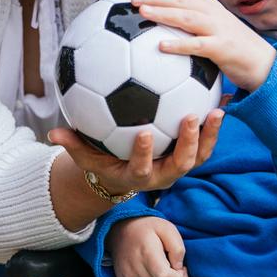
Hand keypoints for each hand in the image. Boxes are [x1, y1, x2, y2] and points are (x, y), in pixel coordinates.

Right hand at [49, 110, 222, 196]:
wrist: (124, 178)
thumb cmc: (104, 163)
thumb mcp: (87, 158)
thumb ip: (73, 145)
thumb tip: (53, 134)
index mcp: (139, 176)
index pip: (142, 167)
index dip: (144, 152)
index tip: (144, 132)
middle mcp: (163, 174)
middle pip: (182, 163)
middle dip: (188, 142)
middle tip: (191, 117)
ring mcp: (179, 167)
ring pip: (201, 155)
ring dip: (211, 134)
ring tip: (218, 109)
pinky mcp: (191, 156)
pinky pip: (207, 142)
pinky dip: (215, 125)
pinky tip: (224, 98)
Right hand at [107, 217, 188, 276]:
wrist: (120, 230)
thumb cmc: (147, 228)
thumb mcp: (167, 228)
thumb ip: (178, 248)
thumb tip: (179, 268)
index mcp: (146, 252)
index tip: (182, 268)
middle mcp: (134, 268)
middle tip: (178, 271)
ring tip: (167, 272)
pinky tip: (157, 275)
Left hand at [133, 0, 276, 92]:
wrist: (265, 64)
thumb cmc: (236, 48)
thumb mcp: (218, 30)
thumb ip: (199, 25)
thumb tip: (172, 25)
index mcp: (212, 8)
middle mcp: (215, 14)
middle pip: (182, 0)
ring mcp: (219, 29)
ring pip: (187, 17)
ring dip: (163, 13)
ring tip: (143, 12)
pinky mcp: (223, 48)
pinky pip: (198, 45)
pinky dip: (179, 44)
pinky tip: (161, 46)